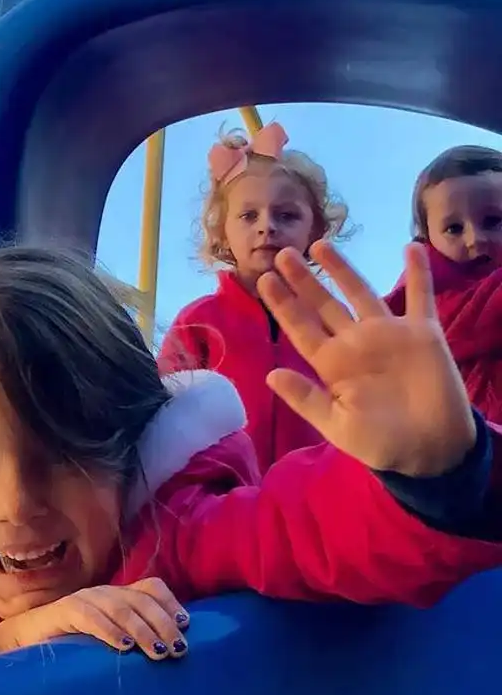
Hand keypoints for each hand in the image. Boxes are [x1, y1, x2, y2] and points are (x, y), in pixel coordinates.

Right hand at [0, 577, 188, 659]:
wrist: (24, 641)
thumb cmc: (71, 645)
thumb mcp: (108, 640)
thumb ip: (132, 639)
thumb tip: (169, 654)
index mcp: (117, 596)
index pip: (151, 587)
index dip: (170, 603)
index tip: (186, 626)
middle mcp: (103, 593)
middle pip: (141, 599)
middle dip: (163, 623)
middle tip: (178, 649)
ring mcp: (83, 599)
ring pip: (120, 608)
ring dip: (142, 630)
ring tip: (157, 652)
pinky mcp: (62, 611)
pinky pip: (89, 617)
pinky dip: (109, 631)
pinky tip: (123, 647)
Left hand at [258, 241, 475, 476]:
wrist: (429, 450)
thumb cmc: (379, 441)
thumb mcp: (335, 425)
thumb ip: (305, 398)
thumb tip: (270, 375)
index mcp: (331, 365)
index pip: (301, 328)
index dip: (284, 305)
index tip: (264, 280)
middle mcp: (355, 344)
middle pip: (323, 305)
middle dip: (303, 281)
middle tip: (281, 253)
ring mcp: (388, 335)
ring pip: (360, 293)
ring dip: (341, 269)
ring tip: (320, 244)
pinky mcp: (422, 334)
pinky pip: (420, 298)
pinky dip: (418, 273)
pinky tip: (410, 247)